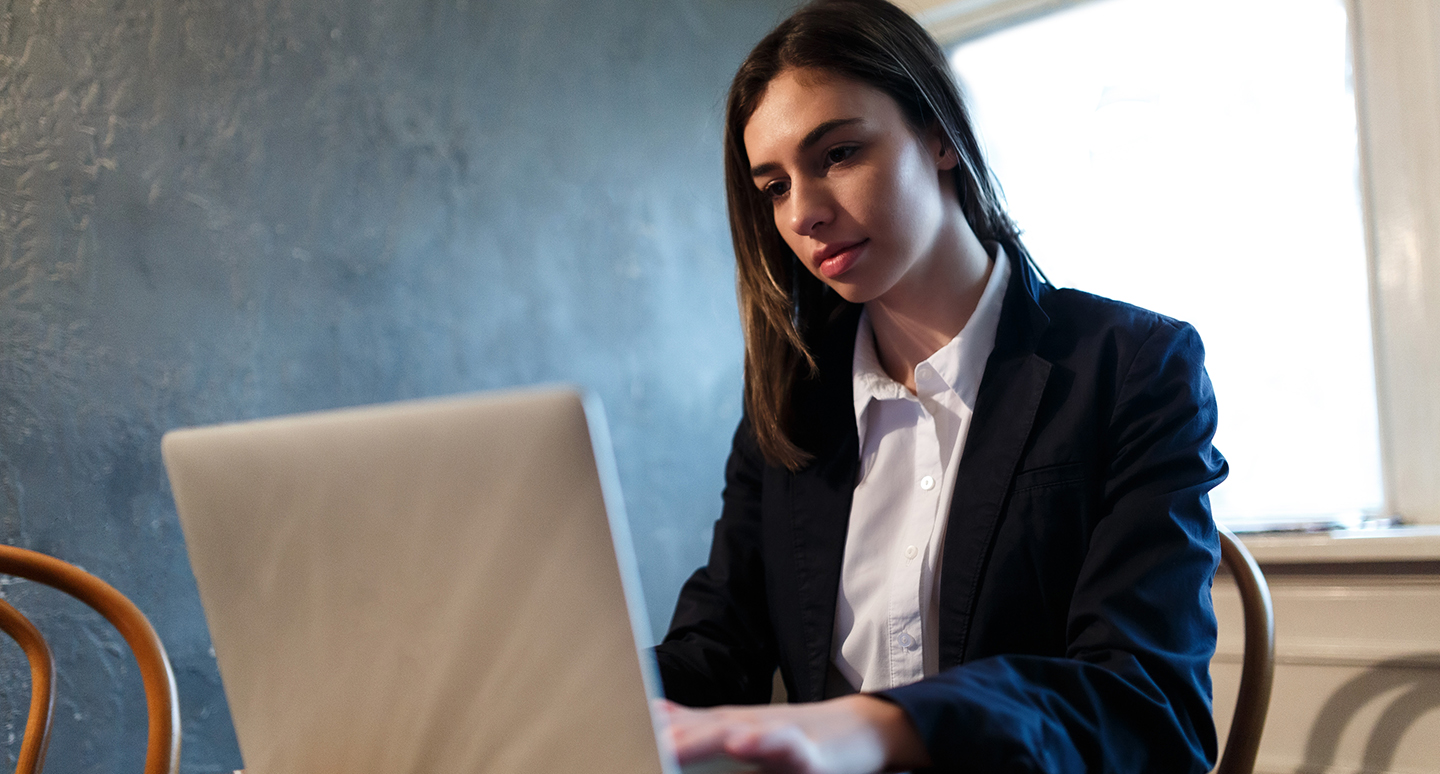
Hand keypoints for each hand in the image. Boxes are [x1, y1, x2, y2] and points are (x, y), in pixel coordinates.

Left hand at [656, 694, 930, 773]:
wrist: (861, 731)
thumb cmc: (796, 738)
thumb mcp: (742, 729)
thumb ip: (697, 725)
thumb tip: (653, 712)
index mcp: (725, 726)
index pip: (678, 727)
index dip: (645, 731)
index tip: (609, 733)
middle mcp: (745, 725)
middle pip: (697, 729)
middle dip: (663, 735)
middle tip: (629, 738)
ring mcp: (776, 735)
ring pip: (735, 733)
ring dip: (701, 738)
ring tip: (670, 744)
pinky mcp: (809, 752)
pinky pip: (785, 746)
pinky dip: (764, 743)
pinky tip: (742, 744)